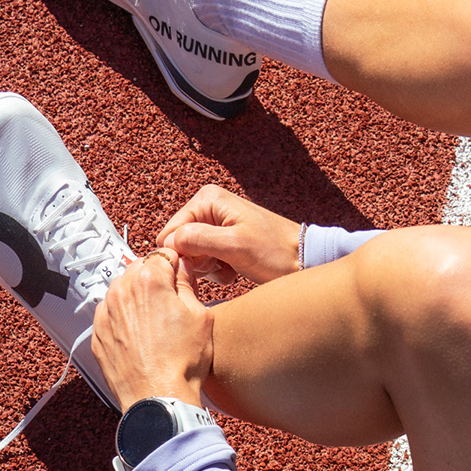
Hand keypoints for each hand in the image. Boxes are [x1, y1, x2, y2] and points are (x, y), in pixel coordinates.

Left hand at [91, 253, 212, 410]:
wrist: (158, 398)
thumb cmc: (181, 364)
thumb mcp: (201, 316)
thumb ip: (188, 284)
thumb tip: (181, 270)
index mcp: (149, 280)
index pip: (163, 255)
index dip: (177, 266)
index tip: (182, 278)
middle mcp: (121, 291)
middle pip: (140, 270)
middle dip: (155, 281)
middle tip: (171, 304)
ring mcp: (106, 313)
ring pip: (123, 291)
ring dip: (137, 299)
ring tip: (155, 324)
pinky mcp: (98, 333)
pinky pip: (111, 315)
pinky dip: (123, 319)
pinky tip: (141, 338)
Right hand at [156, 183, 301, 289]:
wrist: (304, 262)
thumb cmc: (275, 252)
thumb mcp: (233, 246)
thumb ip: (196, 240)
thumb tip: (166, 242)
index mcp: (208, 199)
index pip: (170, 232)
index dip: (183, 254)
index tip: (208, 263)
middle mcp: (209, 208)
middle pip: (180, 244)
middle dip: (198, 262)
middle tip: (222, 265)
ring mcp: (216, 225)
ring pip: (192, 256)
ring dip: (209, 269)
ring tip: (232, 267)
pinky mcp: (224, 241)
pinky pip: (207, 261)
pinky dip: (219, 271)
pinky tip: (236, 270)